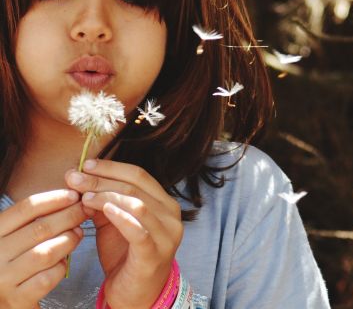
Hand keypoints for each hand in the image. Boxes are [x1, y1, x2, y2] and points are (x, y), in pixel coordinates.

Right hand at [0, 189, 86, 308]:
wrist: (0, 300)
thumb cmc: (11, 262)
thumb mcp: (13, 237)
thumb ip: (33, 220)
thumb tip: (71, 199)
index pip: (26, 208)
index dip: (54, 199)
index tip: (74, 195)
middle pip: (40, 228)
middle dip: (70, 216)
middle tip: (87, 210)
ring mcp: (3, 279)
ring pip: (46, 253)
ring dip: (69, 240)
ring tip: (78, 233)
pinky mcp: (16, 299)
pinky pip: (47, 278)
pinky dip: (61, 267)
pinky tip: (63, 262)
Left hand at [65, 160, 182, 308]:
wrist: (136, 294)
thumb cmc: (126, 256)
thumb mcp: (113, 222)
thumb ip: (102, 201)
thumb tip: (79, 177)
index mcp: (164, 202)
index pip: (139, 175)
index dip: (111, 167)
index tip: (85, 165)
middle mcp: (171, 215)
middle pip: (135, 187)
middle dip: (102, 180)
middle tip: (75, 178)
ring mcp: (166, 235)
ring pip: (137, 204)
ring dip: (107, 196)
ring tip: (83, 197)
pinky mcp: (154, 253)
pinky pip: (138, 230)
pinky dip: (120, 217)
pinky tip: (103, 210)